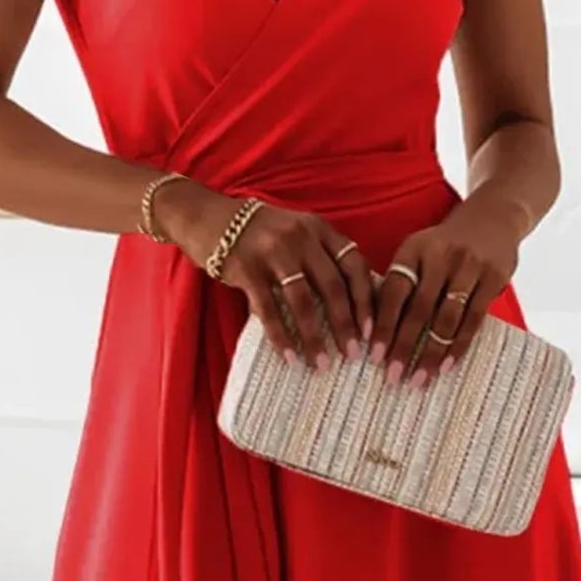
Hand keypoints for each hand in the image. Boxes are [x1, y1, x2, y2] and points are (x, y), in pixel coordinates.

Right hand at [153, 179, 374, 369]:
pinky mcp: (246, 268)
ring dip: (314, 337)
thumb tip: (352, 304)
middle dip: (345, 325)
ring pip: (303, 301)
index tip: (372, 330)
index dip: (366, 299)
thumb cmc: (259, 233)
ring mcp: (273, 251)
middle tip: (353, 355)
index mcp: (319, 229)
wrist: (208, 216)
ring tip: (321, 364)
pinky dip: (281, 337)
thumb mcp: (297, 233)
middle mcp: (300, 237)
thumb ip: (321, 258)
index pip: (354, 265)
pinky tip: (289, 358)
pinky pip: (268, 310)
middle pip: (333, 286)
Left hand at [370, 195, 527, 384]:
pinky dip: (459, 345)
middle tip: (393, 376)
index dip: (383, 325)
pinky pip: (474, 319)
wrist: (493, 217)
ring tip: (419, 379)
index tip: (373, 355)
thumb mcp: (419, 251)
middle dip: (404, 346)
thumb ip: (400, 282)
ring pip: (446, 318)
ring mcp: (469, 266)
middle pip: (419, 309)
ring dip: (432, 353)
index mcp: (414, 249)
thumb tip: (371, 330)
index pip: (394, 292)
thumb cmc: (445, 245)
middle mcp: (440, 256)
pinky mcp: (493, 278)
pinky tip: (446, 366)